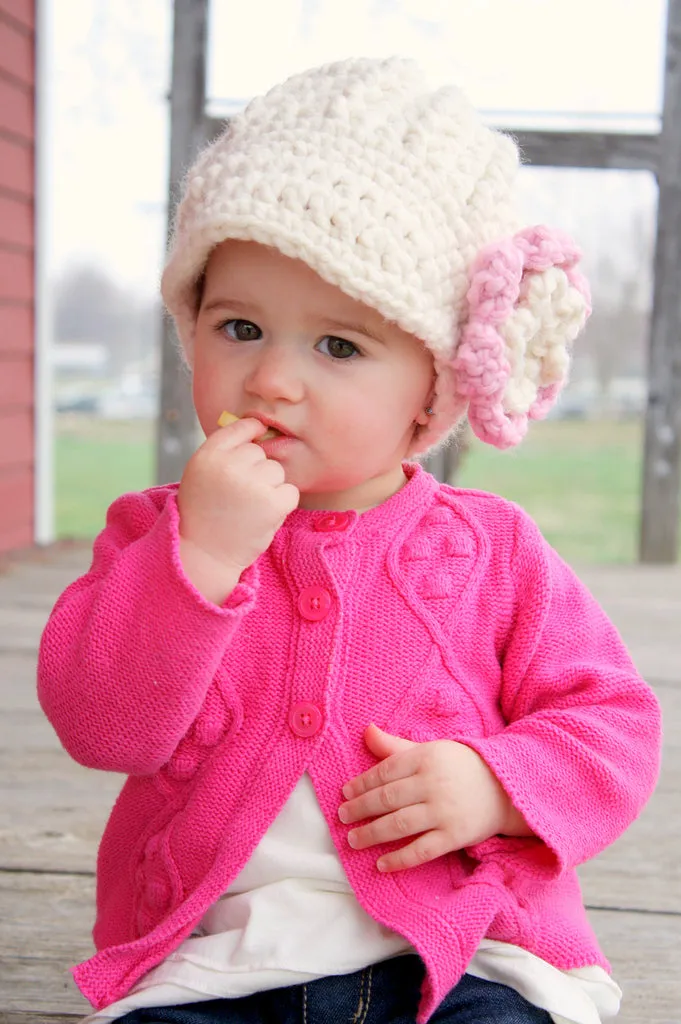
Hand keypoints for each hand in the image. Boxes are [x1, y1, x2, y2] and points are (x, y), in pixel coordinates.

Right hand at [178, 417, 298, 590]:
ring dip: (270, 488)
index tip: (256, 435)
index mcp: (207, 456)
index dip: (251, 431)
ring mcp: (250, 484)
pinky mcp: (271, 503)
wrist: (205, 554)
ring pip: (276, 471)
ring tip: (249, 508)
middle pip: (260, 452)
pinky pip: (290, 491)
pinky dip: (282, 504)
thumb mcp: (201, 474)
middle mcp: (228, 466)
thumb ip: (224, 452)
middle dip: (256, 471)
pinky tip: (263, 516)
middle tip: (240, 496)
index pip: (238, 428)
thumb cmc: (205, 513)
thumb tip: (257, 426)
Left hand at [339, 724, 532, 871]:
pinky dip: (399, 859)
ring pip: (400, 825)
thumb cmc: (459, 767)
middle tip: (342, 817)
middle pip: (388, 798)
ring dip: (372, 834)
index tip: (345, 793)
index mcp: (425, 758)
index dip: (362, 784)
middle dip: (361, 808)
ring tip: (353, 840)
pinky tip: (381, 864)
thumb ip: (395, 746)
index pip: (385, 772)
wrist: (505, 789)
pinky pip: (422, 850)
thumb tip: (365, 731)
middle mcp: (433, 784)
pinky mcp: (454, 836)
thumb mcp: (429, 750)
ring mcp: (444, 811)